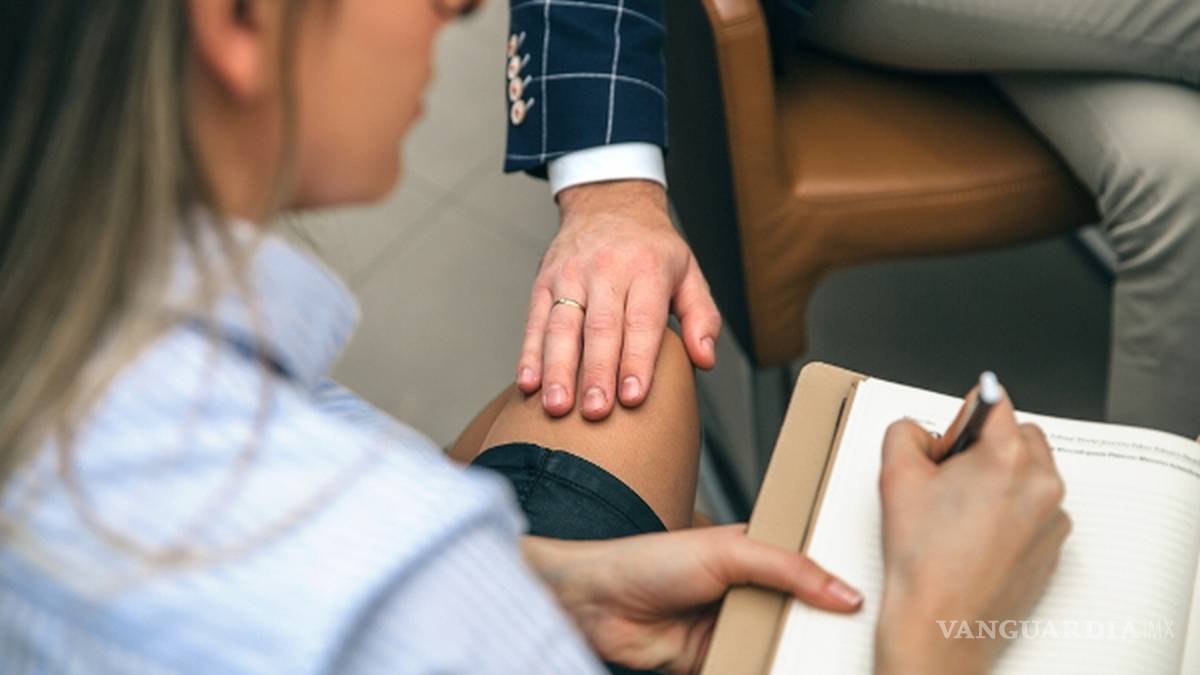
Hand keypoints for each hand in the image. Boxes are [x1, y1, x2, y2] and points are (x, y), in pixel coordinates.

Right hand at [517, 180, 720, 420]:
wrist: (609, 202)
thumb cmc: (651, 247)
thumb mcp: (689, 272)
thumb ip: (702, 317)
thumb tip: (705, 359)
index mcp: (647, 269)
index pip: (641, 320)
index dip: (636, 360)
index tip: (632, 396)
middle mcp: (606, 270)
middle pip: (599, 328)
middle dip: (596, 374)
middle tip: (596, 412)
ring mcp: (570, 276)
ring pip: (562, 327)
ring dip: (558, 370)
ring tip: (557, 407)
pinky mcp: (544, 282)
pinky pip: (535, 322)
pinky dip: (530, 355)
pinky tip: (528, 384)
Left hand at [523, 525, 861, 673]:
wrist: (596, 604)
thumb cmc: (647, 560)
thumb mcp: (728, 551)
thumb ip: (788, 568)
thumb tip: (841, 591)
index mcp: (754, 553)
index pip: (809, 567)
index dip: (839, 580)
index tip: (875, 592)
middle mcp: (747, 590)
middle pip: (801, 612)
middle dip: (823, 625)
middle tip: (862, 636)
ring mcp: (733, 627)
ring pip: (781, 645)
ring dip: (797, 653)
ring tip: (833, 659)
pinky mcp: (717, 661)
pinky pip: (752, 668)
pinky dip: (766, 669)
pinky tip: (787, 670)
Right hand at [875, 390, 1070, 673]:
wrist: (941, 623)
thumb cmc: (923, 560)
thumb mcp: (894, 474)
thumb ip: (906, 431)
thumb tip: (925, 431)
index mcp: (1006, 457)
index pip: (992, 402)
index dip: (960, 420)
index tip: (949, 441)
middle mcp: (1041, 482)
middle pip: (1018, 433)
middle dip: (985, 447)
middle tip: (949, 479)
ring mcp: (1054, 516)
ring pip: (1031, 471)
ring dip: (1002, 478)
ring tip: (962, 512)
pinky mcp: (1056, 545)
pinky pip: (1038, 508)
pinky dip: (1014, 511)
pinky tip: (978, 535)